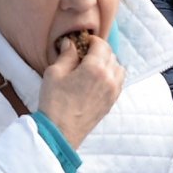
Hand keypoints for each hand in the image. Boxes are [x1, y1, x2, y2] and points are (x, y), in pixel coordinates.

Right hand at [35, 33, 123, 149]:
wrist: (60, 132)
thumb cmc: (54, 102)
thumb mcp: (54, 73)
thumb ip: (66, 55)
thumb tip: (71, 44)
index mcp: (95, 68)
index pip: (101, 45)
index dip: (91, 40)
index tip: (82, 42)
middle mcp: (109, 78)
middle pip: (111, 55)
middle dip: (99, 51)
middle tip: (85, 54)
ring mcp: (112, 92)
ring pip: (118, 68)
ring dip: (108, 63)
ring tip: (93, 67)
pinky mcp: (111, 102)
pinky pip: (119, 82)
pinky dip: (112, 76)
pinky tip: (98, 79)